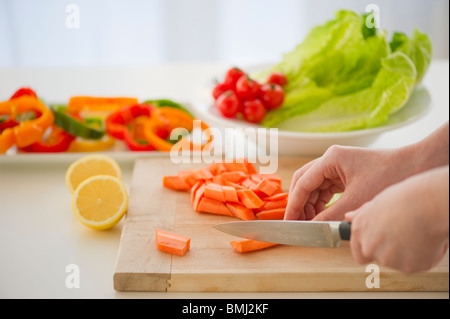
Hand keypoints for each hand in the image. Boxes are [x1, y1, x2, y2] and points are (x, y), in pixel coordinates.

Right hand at [285, 121, 448, 221]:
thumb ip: (330, 216)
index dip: (294, 204)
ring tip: (309, 223)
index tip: (289, 221)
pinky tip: (320, 215)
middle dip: (300, 203)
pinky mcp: (346, 174)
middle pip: (305, 182)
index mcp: (330, 159)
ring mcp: (338, 166)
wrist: (416, 166)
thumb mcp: (356, 200)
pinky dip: (322, 202)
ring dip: (310, 204)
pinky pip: (326, 189)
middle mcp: (331, 160)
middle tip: (296, 223)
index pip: (303, 183)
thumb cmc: (389, 176)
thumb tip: (313, 228)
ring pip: (315, 186)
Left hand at [345, 166, 448, 273]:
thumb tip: (348, 217)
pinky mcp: (407, 266)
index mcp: (359, 230)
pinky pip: (415, 265)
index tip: (383, 246)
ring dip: (407, 252)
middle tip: (405, 233)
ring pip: (398, 262)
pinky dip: (422, 257)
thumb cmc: (404, 199)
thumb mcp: (377, 203)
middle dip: (391, 250)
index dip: (371, 251)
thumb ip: (362, 214)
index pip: (359, 254)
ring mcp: (387, 258)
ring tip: (416, 232)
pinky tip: (425, 239)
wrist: (427, 204)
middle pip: (379, 258)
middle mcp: (369, 246)